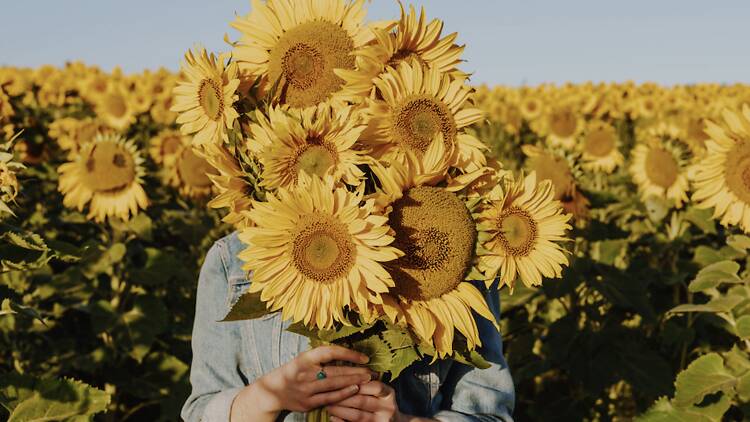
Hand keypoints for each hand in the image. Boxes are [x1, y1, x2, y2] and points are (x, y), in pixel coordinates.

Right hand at [230, 345, 372, 420]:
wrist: (273, 391)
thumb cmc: (293, 371)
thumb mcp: (303, 359)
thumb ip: (320, 357)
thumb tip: (346, 352)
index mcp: (304, 358)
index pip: (329, 352)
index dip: (348, 353)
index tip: (363, 357)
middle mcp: (304, 373)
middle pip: (335, 371)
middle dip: (356, 371)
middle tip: (371, 371)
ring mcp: (306, 389)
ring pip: (334, 385)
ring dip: (353, 382)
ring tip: (367, 379)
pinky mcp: (308, 402)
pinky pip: (329, 398)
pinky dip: (343, 394)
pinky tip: (354, 390)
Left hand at [326, 380, 411, 421]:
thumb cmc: (382, 404)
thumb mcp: (381, 393)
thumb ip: (368, 384)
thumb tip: (345, 375)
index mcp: (389, 394)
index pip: (373, 385)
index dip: (356, 383)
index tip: (339, 380)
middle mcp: (387, 408)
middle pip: (362, 401)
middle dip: (343, 396)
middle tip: (327, 393)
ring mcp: (381, 421)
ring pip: (357, 415)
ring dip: (340, 410)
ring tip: (328, 405)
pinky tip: (332, 417)